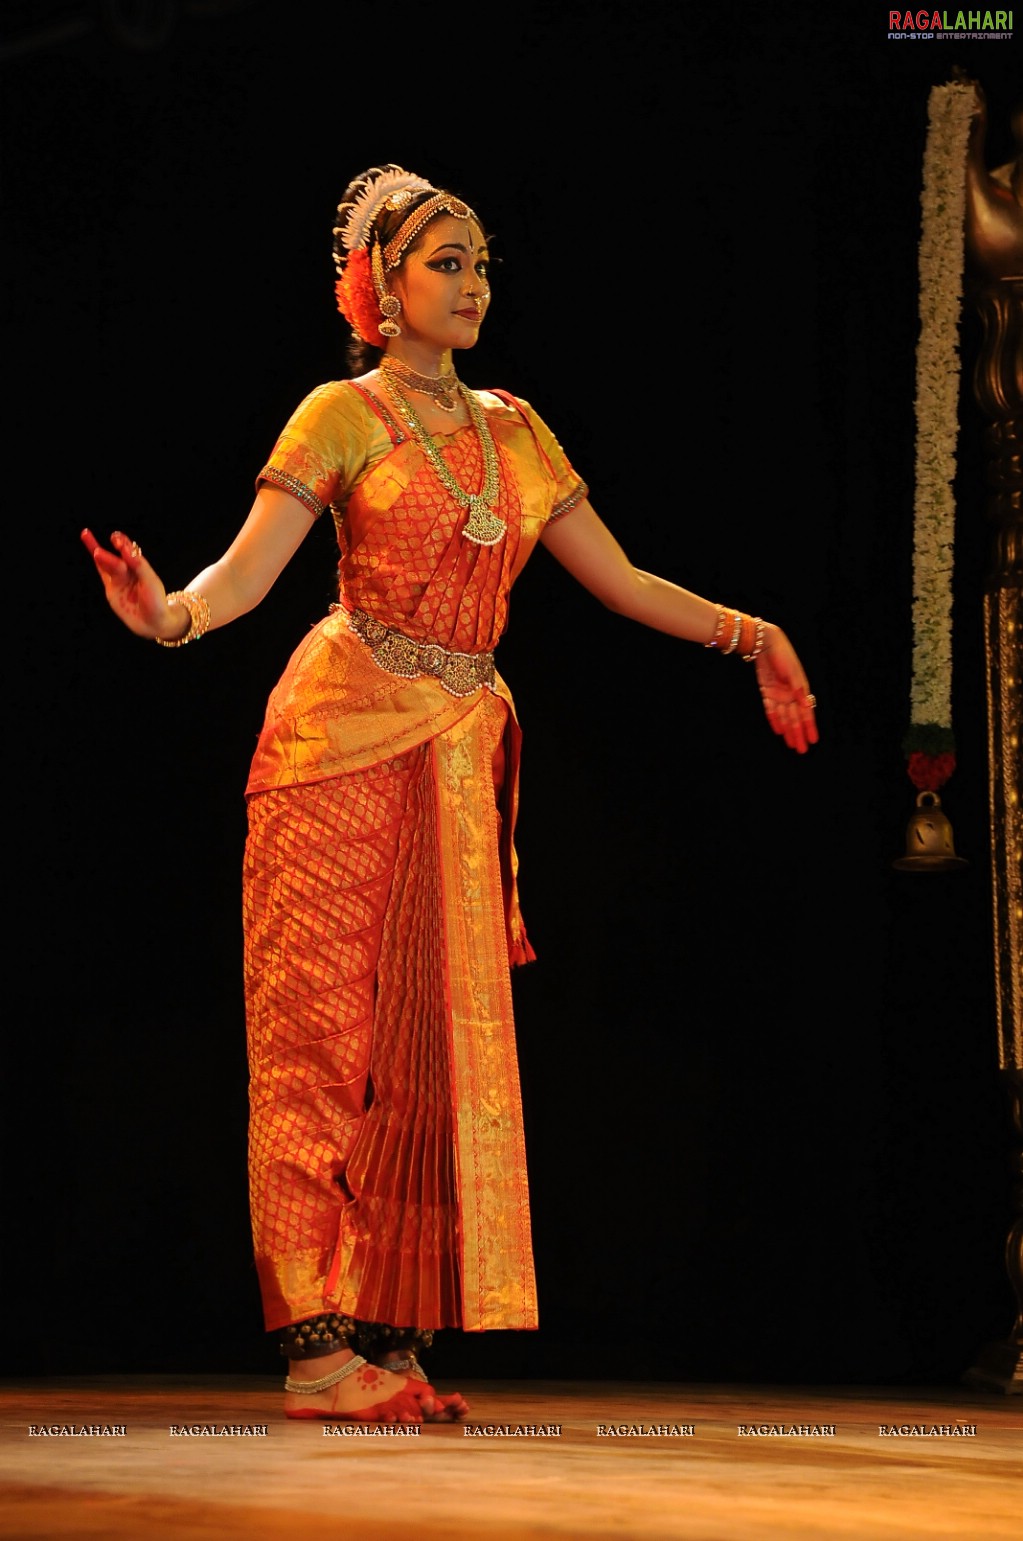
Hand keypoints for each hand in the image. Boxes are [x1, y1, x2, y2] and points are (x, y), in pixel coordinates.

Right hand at [80, 528, 182, 640]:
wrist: (153, 623)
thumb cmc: (156, 601)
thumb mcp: (150, 582)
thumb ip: (138, 565)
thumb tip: (126, 550)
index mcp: (140, 567)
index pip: (130, 552)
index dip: (123, 544)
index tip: (116, 539)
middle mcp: (129, 572)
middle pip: (116, 560)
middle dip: (108, 556)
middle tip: (98, 553)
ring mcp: (119, 581)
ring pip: (107, 565)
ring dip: (100, 555)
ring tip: (92, 547)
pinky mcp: (112, 591)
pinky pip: (104, 575)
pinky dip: (99, 564)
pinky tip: (93, 551)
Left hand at [754, 625, 818, 753]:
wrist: (766, 643)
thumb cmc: (784, 655)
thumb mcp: (793, 671)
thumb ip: (799, 688)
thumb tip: (807, 704)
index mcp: (800, 689)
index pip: (807, 713)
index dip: (810, 727)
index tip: (814, 740)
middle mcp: (790, 694)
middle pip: (796, 718)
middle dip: (799, 734)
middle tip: (802, 750)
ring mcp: (778, 694)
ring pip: (785, 717)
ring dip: (788, 731)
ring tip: (792, 745)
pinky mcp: (767, 691)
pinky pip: (771, 710)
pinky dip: (775, 720)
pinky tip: (779, 731)